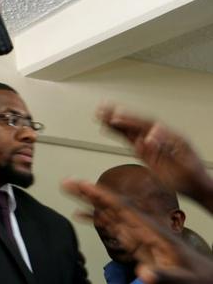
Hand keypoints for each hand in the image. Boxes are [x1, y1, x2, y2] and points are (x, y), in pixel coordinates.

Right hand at [63, 180, 212, 283]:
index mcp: (153, 231)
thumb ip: (163, 275)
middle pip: (112, 204)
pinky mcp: (135, 241)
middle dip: (90, 192)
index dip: (103, 196)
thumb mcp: (183, 278)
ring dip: (88, 201)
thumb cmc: (197, 275)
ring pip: (109, 211)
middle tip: (68, 181)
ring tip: (69, 189)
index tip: (86, 186)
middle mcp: (142, 227)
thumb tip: (143, 274)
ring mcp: (138, 233)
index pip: (124, 208)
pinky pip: (111, 225)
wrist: (204, 276)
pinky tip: (80, 215)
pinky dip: (94, 218)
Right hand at [97, 105, 212, 209]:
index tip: (118, 119)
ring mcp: (152, 145)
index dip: (132, 121)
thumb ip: (167, 151)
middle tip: (104, 108)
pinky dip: (118, 134)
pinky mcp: (145, 153)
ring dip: (115, 122)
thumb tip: (149, 138)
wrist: (197, 187)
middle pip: (137, 123)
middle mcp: (160, 138)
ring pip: (131, 130)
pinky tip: (107, 128)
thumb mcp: (183, 164)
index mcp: (171, 137)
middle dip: (120, 115)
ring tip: (100, 114)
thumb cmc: (193, 177)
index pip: (149, 125)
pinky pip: (129, 141)